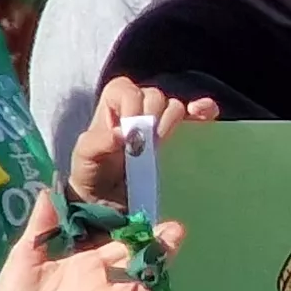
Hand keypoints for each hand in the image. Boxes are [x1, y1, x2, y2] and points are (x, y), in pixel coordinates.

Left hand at [0, 184, 182, 290]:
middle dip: (157, 241)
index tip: (151, 216)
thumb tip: (48, 189)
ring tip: (173, 241)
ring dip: (157, 259)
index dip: (135, 230)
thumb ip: (42, 224)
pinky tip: (155, 270)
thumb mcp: (26, 251)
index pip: (118, 242)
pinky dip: (146, 283)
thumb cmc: (15, 290)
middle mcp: (102, 275)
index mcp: (85, 260)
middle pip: (136, 255)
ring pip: (140, 273)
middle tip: (175, 228)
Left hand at [71, 81, 220, 206]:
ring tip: (161, 144)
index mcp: (111, 108)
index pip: (125, 88)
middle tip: (146, 144)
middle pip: (153, 95)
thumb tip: (122, 133)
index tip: (131, 131)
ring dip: (171, 122)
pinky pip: (201, 114)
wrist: (109, 202)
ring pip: (175, 106)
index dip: (130, 104)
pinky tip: (201, 115)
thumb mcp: (85, 158)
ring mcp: (163, 122)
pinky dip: (205, 110)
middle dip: (151, 117)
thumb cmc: (93, 175)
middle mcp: (138, 110)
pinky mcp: (184, 136)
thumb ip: (98, 142)